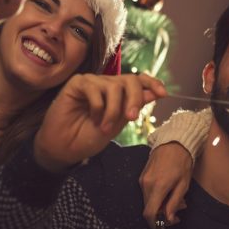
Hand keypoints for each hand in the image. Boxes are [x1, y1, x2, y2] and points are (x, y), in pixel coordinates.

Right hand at [34, 74, 166, 172]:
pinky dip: (97, 107)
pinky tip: (91, 117)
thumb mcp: (118, 124)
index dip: (152, 83)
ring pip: (114, 86)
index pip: (138, 80)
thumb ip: (133, 107)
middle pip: (130, 80)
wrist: (66, 148)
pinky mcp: (77, 83)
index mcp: (119, 94)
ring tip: (104, 127)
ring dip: (112, 110)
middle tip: (132, 118)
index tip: (163, 94)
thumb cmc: (89, 137)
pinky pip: (94, 88)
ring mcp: (92, 83)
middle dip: (135, 98)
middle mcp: (107, 85)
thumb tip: (155, 92)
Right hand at [140, 142, 191, 228]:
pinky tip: (170, 193)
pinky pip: (147, 193)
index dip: (155, 227)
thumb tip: (167, 219)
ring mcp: (142, 180)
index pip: (149, 214)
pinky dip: (157, 198)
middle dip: (162, 217)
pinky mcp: (142, 176)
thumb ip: (174, 203)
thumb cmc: (182, 163)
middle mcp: (146, 184)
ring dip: (161, 207)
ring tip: (177, 202)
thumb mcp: (183, 185)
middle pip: (149, 209)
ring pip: (148, 202)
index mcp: (157, 187)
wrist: (174, 142)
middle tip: (178, 215)